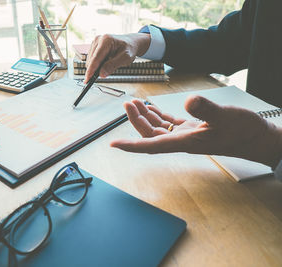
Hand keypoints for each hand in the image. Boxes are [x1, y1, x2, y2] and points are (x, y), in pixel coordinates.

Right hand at [84, 33, 150, 82]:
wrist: (130, 43)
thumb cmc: (129, 49)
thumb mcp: (125, 58)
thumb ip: (112, 66)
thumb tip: (101, 74)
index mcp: (106, 41)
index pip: (96, 58)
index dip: (91, 70)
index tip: (87, 80)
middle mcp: (98, 39)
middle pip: (91, 60)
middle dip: (96, 69)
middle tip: (106, 73)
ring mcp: (95, 42)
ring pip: (90, 61)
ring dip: (97, 66)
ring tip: (109, 63)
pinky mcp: (93, 46)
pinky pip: (91, 59)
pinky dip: (97, 64)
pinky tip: (106, 61)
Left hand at [110, 96, 281, 167]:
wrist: (256, 138)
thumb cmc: (243, 131)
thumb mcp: (225, 116)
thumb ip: (206, 109)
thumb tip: (188, 101)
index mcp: (185, 141)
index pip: (151, 145)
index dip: (131, 145)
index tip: (114, 145)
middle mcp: (182, 140)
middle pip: (150, 134)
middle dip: (135, 121)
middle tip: (127, 104)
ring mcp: (186, 135)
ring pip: (158, 129)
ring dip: (145, 117)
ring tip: (134, 103)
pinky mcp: (192, 129)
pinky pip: (169, 124)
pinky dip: (158, 116)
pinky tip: (152, 108)